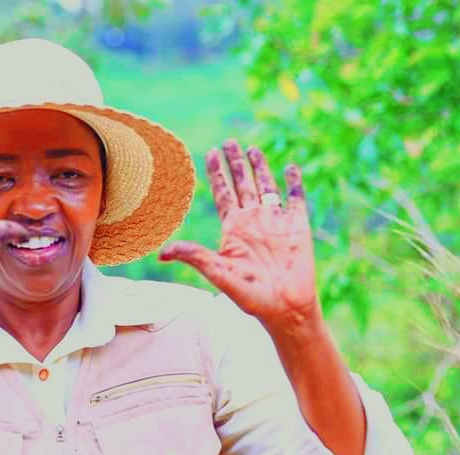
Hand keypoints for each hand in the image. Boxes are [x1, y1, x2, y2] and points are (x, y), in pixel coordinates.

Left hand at [157, 139, 318, 327]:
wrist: (284, 308)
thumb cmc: (250, 296)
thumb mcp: (218, 272)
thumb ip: (195, 256)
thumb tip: (162, 253)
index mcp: (234, 228)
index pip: (223, 192)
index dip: (216, 172)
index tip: (210, 152)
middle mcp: (253, 221)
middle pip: (242, 184)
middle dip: (235, 163)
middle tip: (229, 141)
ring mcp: (276, 222)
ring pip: (267, 186)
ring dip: (260, 167)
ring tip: (252, 148)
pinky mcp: (297, 226)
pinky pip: (296, 198)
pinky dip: (294, 182)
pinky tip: (290, 167)